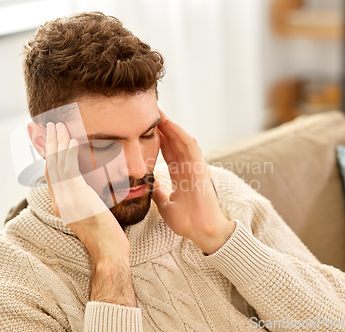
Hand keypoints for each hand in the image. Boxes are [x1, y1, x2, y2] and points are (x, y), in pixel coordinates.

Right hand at [45, 122, 129, 261]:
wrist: (108, 252)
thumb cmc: (105, 236)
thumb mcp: (89, 213)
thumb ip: (83, 198)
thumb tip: (86, 185)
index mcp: (60, 204)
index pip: (49, 175)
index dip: (46, 155)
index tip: (47, 139)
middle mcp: (59, 201)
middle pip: (49, 166)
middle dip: (48, 144)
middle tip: (48, 125)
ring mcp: (66, 200)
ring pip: (57, 165)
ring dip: (57, 143)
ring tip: (58, 125)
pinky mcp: (78, 197)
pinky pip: (70, 170)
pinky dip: (69, 153)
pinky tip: (71, 140)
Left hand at [151, 111, 235, 254]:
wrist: (202, 232)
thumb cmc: (187, 221)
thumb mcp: (165, 203)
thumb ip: (159, 191)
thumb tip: (148, 183)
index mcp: (181, 175)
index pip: (168, 152)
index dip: (157, 139)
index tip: (143, 127)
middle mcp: (188, 168)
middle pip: (174, 142)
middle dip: (162, 127)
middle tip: (149, 112)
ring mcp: (195, 167)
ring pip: (181, 140)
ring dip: (170, 126)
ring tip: (157, 112)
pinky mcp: (201, 168)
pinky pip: (191, 147)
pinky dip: (181, 135)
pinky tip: (170, 125)